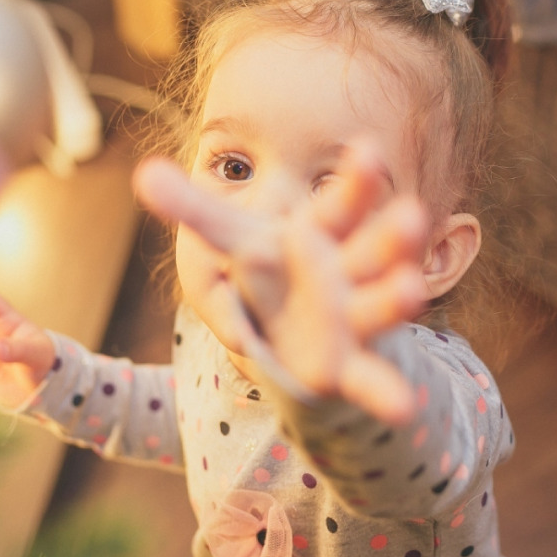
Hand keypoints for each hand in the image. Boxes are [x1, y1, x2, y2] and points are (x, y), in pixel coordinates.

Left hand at [134, 141, 429, 424]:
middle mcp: (350, 271)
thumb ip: (193, 208)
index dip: (358, 177)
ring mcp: (356, 317)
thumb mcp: (230, 241)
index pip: (344, 201)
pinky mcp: (350, 366)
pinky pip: (372, 379)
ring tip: (412, 290)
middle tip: (413, 215)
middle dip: (394, 235)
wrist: (295, 333)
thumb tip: (143, 170)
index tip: (367, 147)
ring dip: (397, 299)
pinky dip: (386, 393)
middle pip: (375, 248)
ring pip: (381, 305)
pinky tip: (403, 408)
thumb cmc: (270, 274)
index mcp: (323, 234)